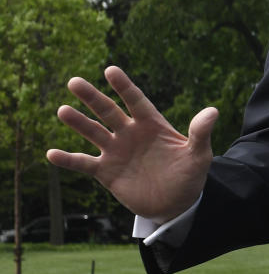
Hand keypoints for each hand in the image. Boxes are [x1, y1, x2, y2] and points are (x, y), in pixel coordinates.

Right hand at [46, 66, 217, 221]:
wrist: (176, 203)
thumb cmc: (190, 175)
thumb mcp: (199, 155)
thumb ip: (200, 133)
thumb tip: (213, 111)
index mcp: (152, 124)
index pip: (136, 101)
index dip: (124, 86)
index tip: (110, 70)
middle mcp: (130, 133)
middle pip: (109, 111)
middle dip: (92, 98)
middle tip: (74, 82)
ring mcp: (116, 151)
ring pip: (93, 133)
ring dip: (78, 123)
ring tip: (62, 110)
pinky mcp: (106, 172)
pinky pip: (84, 164)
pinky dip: (68, 160)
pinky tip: (51, 154)